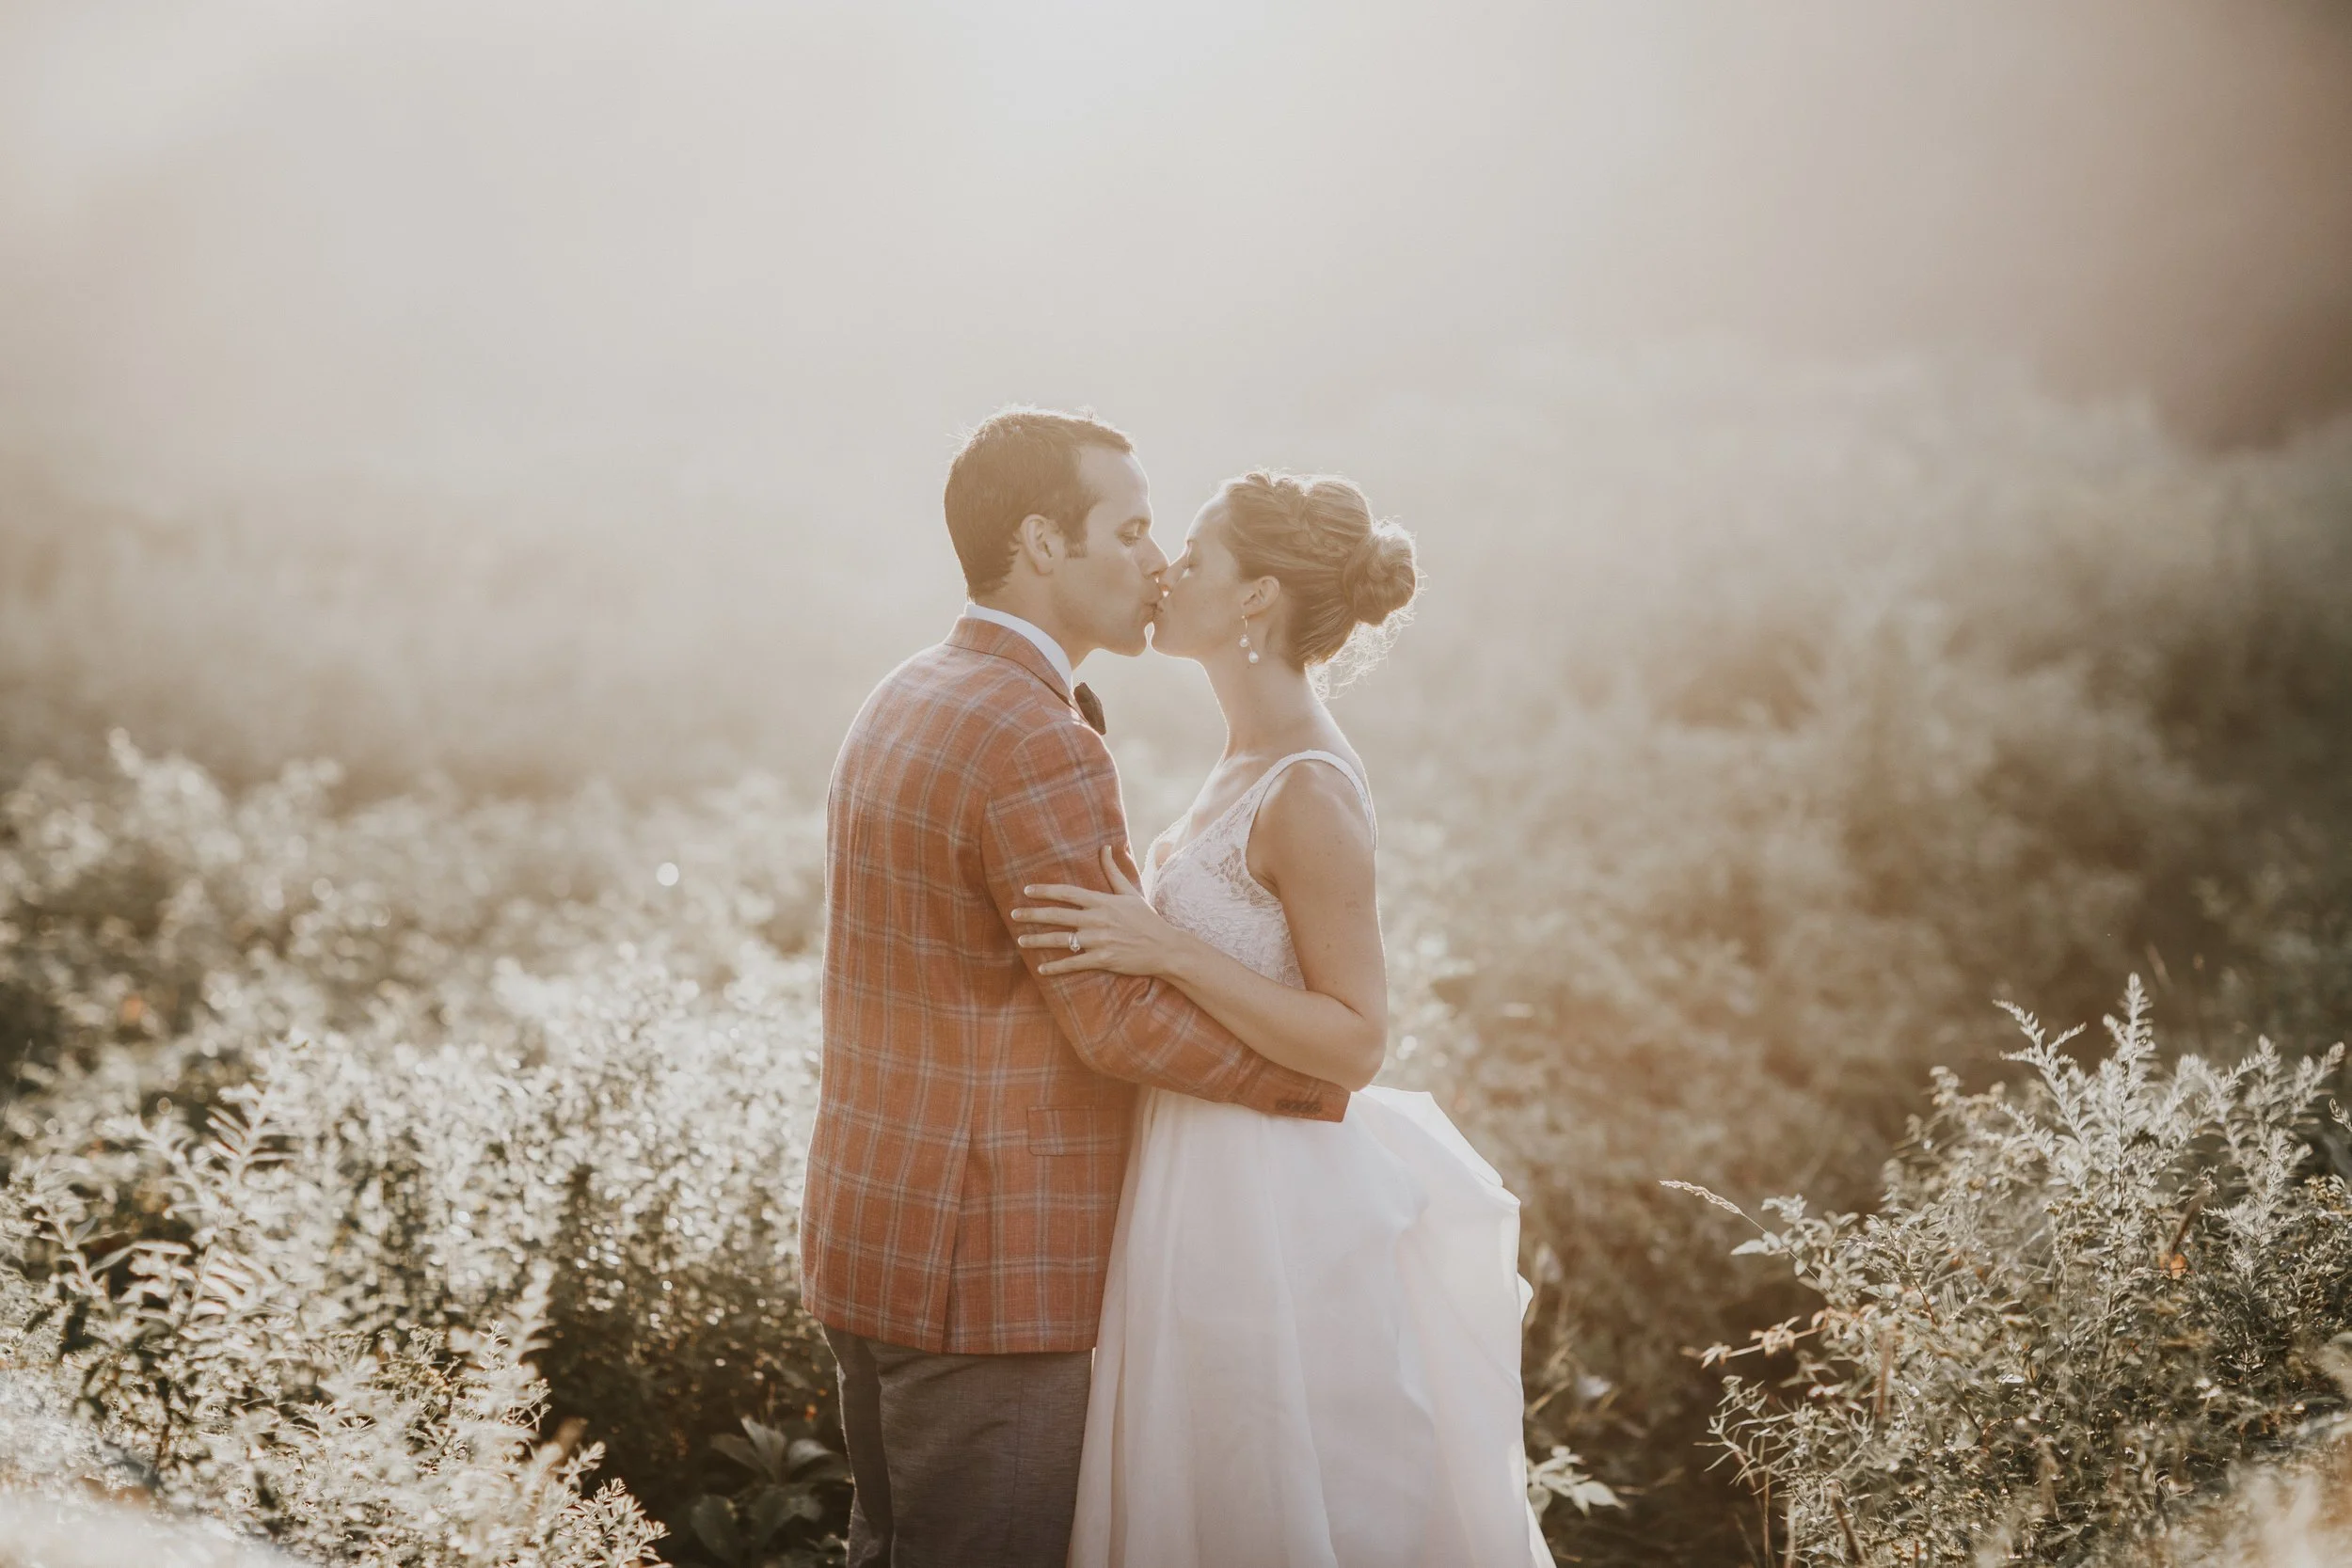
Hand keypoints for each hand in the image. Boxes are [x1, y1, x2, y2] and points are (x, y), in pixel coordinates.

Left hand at [1011, 846, 1176, 977]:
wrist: (1165, 947)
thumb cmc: (1146, 919)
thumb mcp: (1129, 892)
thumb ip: (1112, 871)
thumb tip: (1105, 846)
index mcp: (1102, 902)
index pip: (1067, 893)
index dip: (1045, 891)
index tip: (1027, 890)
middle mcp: (1097, 920)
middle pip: (1058, 915)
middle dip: (1033, 914)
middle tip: (1013, 914)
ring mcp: (1099, 941)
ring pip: (1061, 940)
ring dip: (1038, 940)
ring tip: (1021, 940)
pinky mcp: (1103, 960)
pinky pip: (1074, 964)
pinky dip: (1057, 967)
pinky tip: (1042, 969)